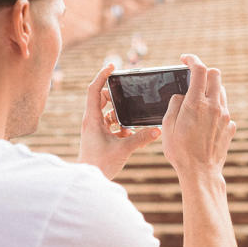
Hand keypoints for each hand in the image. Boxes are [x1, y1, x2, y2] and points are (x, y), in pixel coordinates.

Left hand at [77, 63, 160, 179]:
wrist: (90, 180)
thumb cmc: (100, 164)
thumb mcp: (124, 149)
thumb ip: (141, 138)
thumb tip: (158, 130)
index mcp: (92, 119)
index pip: (94, 89)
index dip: (102, 75)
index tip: (113, 66)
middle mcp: (91, 121)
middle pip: (101, 98)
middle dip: (115, 96)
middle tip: (128, 95)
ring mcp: (94, 129)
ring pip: (107, 112)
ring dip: (119, 113)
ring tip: (131, 119)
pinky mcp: (98, 137)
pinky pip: (110, 124)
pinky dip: (120, 125)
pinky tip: (130, 133)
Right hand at [162, 54, 235, 176]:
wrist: (201, 173)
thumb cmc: (180, 151)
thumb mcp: (167, 126)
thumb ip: (174, 105)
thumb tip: (181, 95)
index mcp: (196, 103)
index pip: (199, 69)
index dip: (192, 59)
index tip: (185, 59)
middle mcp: (214, 106)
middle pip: (215, 75)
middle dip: (204, 72)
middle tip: (193, 79)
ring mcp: (225, 116)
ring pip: (222, 92)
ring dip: (210, 90)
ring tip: (197, 102)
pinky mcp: (230, 127)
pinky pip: (225, 110)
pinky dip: (216, 109)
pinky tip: (205, 121)